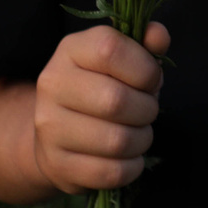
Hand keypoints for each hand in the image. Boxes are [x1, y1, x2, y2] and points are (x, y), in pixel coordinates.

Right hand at [30, 21, 170, 194]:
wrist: (56, 131)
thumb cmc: (101, 87)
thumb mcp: (121, 59)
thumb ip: (145, 44)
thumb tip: (158, 35)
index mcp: (71, 50)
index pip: (110, 50)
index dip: (144, 68)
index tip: (151, 80)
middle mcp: (52, 85)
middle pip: (116, 101)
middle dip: (147, 109)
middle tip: (147, 111)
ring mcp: (49, 128)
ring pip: (116, 141)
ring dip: (142, 140)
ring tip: (139, 134)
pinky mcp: (57, 165)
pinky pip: (110, 172)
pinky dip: (131, 167)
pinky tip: (129, 158)